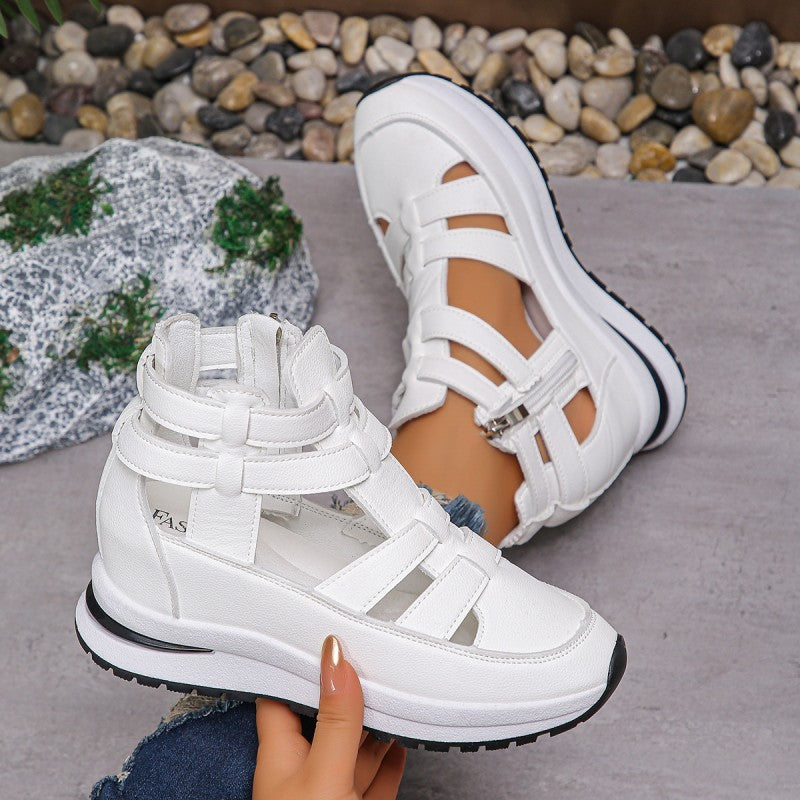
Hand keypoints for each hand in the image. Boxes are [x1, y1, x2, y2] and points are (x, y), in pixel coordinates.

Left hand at [253, 635, 406, 799]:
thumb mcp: (323, 774)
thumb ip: (335, 720)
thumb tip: (336, 659)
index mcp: (280, 758)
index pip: (282, 696)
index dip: (299, 665)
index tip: (323, 637)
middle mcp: (302, 774)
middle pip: (324, 719)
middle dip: (347, 690)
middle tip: (370, 656)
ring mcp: (330, 793)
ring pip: (353, 749)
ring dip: (373, 723)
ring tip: (392, 690)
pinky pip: (375, 777)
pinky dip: (389, 758)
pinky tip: (399, 743)